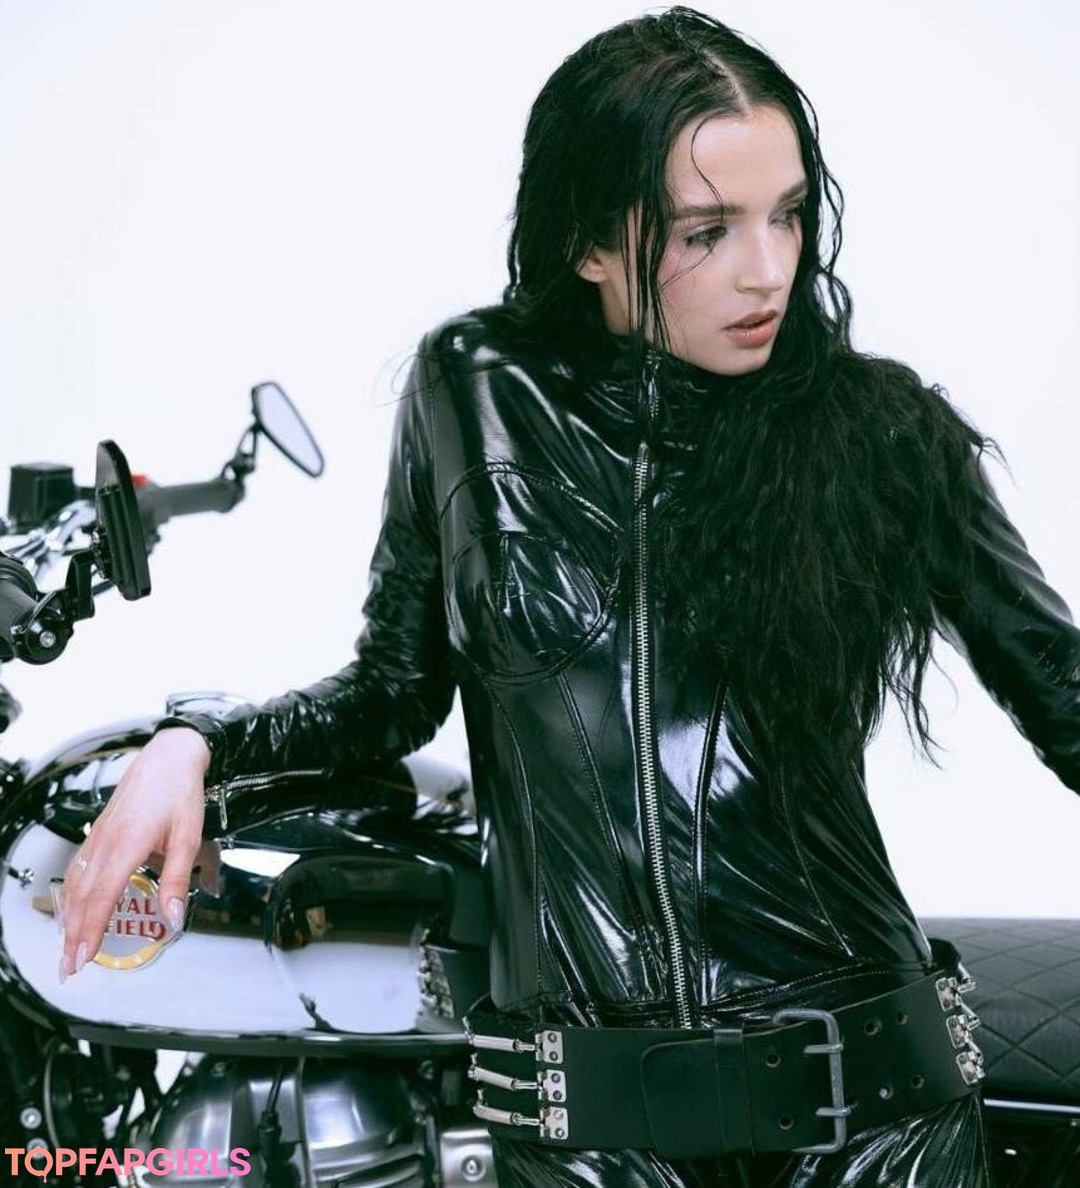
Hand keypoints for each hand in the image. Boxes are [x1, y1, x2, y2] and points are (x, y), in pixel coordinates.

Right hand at [58, 726, 211, 980]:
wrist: (168, 757)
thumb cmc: (180, 794)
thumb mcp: (188, 837)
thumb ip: (177, 879)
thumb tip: (174, 918)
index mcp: (127, 846)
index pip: (101, 898)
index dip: (89, 931)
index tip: (81, 960)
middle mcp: (106, 843)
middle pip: (81, 897)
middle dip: (72, 936)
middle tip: (67, 969)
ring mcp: (98, 837)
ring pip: (75, 884)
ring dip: (68, 919)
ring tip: (67, 948)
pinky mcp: (98, 832)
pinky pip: (78, 869)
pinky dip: (71, 895)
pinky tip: (73, 909)